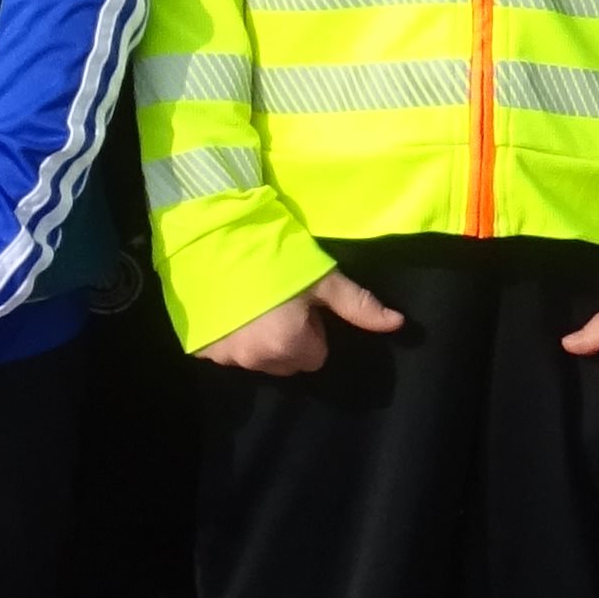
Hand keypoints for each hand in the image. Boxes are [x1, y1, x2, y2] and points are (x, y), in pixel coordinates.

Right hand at [193, 268, 405, 375]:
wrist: (210, 236)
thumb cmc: (273, 254)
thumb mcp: (322, 277)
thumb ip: (359, 305)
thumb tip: (399, 324)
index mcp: (289, 346)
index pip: (316, 356)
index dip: (312, 330)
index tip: (299, 304)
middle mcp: (255, 360)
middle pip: (285, 362)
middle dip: (285, 339)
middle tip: (275, 301)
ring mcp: (223, 356)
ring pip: (255, 358)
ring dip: (256, 339)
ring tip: (249, 301)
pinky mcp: (199, 348)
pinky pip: (225, 352)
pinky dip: (228, 336)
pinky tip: (227, 308)